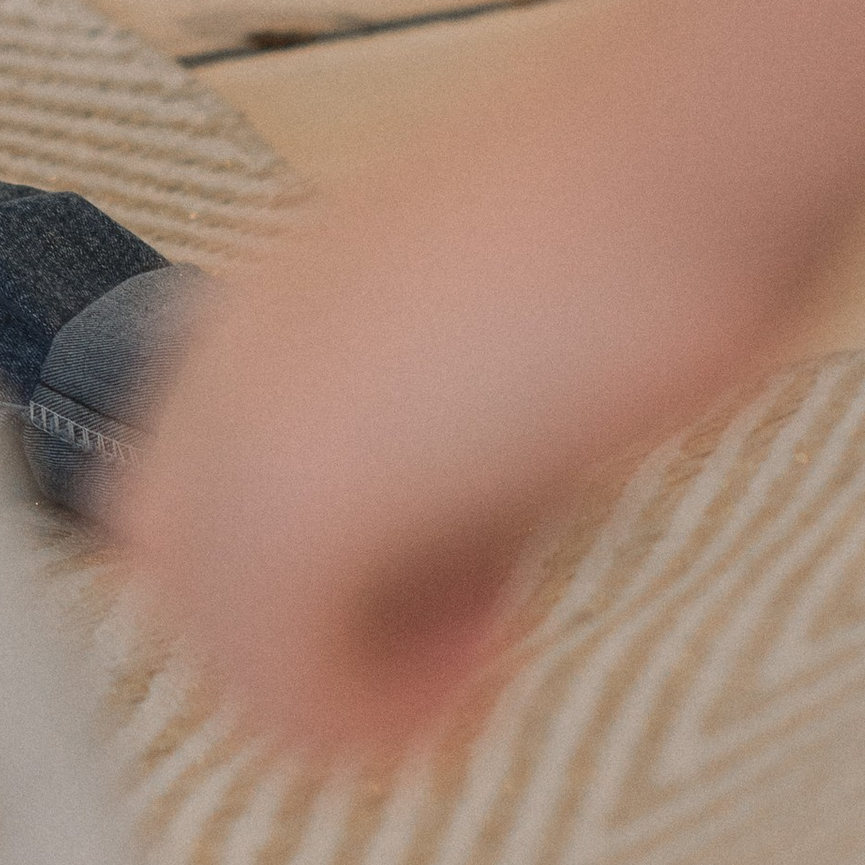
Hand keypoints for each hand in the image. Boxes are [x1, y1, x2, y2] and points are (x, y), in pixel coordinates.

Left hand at [115, 0, 864, 759]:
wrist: (686, 147)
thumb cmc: (657, 221)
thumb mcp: (517, 359)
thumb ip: (447, 451)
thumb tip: (454, 542)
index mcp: (265, 313)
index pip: (191, 504)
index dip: (301, 580)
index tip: (440, 585)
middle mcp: (225, 363)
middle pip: (178, 584)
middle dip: (310, 651)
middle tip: (457, 644)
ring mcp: (242, 430)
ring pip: (214, 648)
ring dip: (347, 695)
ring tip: (476, 657)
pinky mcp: (291, 502)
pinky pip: (279, 684)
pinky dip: (378, 717)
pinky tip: (487, 655)